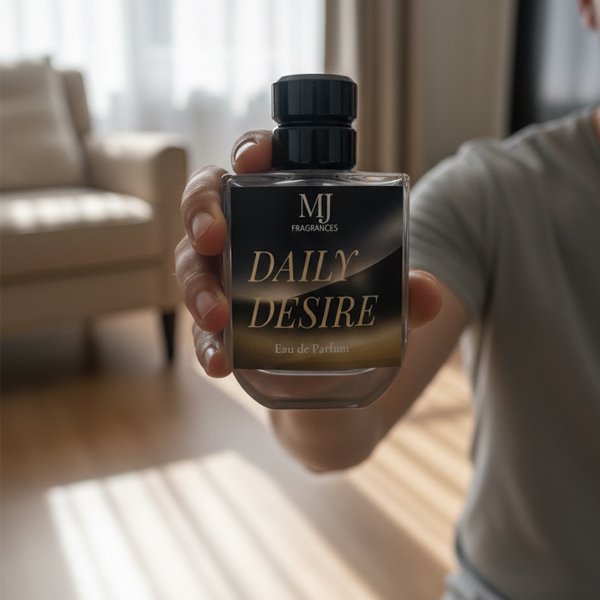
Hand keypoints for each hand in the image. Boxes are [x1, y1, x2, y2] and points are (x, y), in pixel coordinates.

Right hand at [175, 130, 442, 377]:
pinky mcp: (219, 325)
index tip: (254, 161)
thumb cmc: (345, 310)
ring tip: (218, 316)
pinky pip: (200, 327)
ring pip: (192, 264)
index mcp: (283, 208)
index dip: (251, 151)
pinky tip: (220, 363)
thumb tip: (427, 295)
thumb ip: (403, 292)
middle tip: (214, 237)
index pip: (258, 163)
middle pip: (206, 203)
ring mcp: (226, 278)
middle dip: (202, 212)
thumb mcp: (380, 297)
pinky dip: (205, 343)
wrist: (327, 375)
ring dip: (198, 287)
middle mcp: (246, 234)